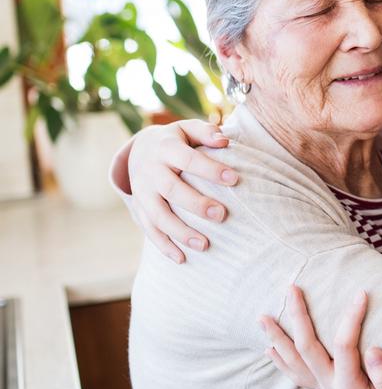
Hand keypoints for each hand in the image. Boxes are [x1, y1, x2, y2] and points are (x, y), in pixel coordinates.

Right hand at [127, 120, 237, 262]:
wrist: (140, 149)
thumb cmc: (177, 140)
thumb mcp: (187, 129)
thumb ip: (205, 132)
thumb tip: (225, 141)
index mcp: (165, 148)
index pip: (188, 159)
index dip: (210, 169)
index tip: (235, 179)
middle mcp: (150, 171)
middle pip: (171, 190)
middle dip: (196, 204)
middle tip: (222, 215)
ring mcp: (142, 192)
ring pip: (158, 215)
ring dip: (180, 232)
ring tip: (205, 245)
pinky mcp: (139, 209)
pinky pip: (149, 230)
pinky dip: (164, 245)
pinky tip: (182, 259)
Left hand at [261, 286, 381, 388]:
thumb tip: (374, 350)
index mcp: (350, 388)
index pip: (344, 345)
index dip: (351, 318)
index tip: (362, 293)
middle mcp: (330, 387)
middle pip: (307, 348)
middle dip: (298, 316)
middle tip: (292, 288)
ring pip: (294, 361)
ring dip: (277, 338)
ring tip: (263, 317)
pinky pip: (297, 374)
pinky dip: (282, 360)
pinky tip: (271, 349)